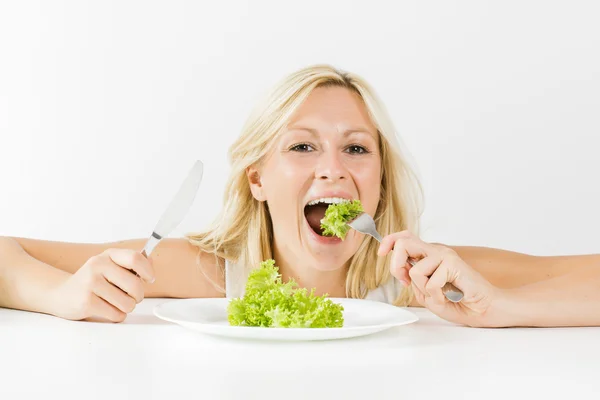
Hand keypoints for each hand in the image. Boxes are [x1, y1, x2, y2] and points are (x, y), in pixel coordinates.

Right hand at [49, 249, 154, 321]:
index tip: (149, 279)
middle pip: (135, 285)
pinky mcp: (86, 302)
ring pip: (127, 303)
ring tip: (116, 303)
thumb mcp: (110, 266)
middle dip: (138, 296)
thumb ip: (131, 264)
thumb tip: (150, 262)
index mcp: (108, 255)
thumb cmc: (92, 281)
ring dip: (126, 307)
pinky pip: (116, 314)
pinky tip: (106, 309)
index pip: (135, 258)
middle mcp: (98, 266)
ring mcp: (91, 283)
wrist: (61, 294)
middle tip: (132, 297)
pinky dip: (116, 315)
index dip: (148, 271)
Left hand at [377, 231, 497, 326]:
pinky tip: (448, 296)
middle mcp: (435, 251)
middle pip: (403, 243)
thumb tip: (402, 270)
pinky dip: (436, 295)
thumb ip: (413, 279)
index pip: (404, 236)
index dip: (388, 241)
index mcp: (427, 255)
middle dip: (396, 265)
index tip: (381, 253)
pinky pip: (431, 282)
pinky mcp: (453, 264)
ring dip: (422, 288)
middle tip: (406, 281)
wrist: (481, 308)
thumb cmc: (456, 301)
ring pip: (415, 268)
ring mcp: (444, 255)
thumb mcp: (426, 292)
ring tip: (437, 294)